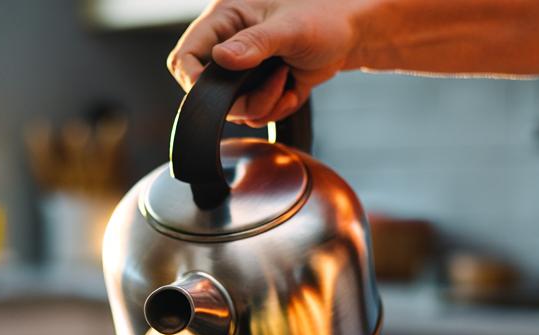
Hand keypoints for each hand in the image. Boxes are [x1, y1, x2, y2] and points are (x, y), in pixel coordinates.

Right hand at [167, 0, 362, 125]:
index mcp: (225, 19)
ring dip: (263, 105)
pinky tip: (293, 88)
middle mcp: (228, 44)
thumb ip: (256, 43)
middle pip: (208, 91)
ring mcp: (242, 69)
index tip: (221, 94)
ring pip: (234, 108)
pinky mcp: (258, 87)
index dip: (196, 81)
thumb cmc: (325, 17)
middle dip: (241, 100)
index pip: (186, 56)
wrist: (351, 34)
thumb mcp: (291, 28)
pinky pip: (255, 113)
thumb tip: (221, 58)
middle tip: (275, 84)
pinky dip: (276, 109)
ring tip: (288, 79)